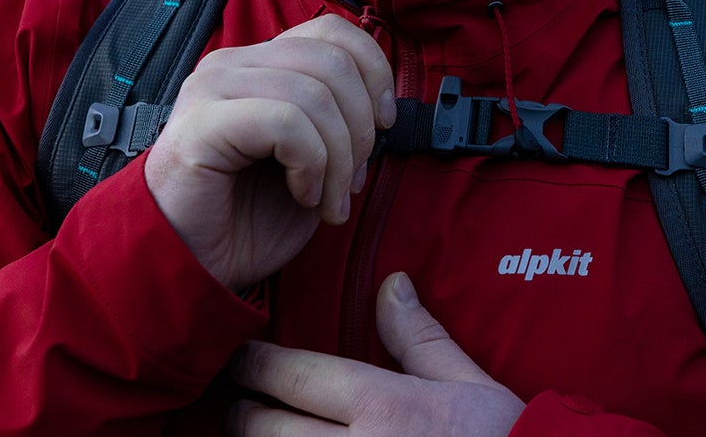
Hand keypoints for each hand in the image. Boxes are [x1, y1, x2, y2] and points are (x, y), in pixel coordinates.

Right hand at [143, 13, 395, 292]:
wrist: (188, 267)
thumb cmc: (247, 219)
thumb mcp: (312, 162)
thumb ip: (339, 122)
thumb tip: (382, 108)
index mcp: (259, 64)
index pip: (332, 31)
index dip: (374, 70)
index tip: (385, 123)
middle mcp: (233, 64)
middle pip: (332, 61)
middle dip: (362, 127)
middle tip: (353, 181)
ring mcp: (212, 89)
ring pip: (314, 94)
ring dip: (340, 158)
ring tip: (328, 200)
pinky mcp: (201, 123)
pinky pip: (285, 122)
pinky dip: (311, 164)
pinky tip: (301, 194)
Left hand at [227, 273, 525, 436]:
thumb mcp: (466, 384)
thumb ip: (419, 337)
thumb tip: (390, 283)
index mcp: (384, 407)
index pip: (295, 377)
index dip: (257, 365)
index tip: (240, 359)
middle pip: (265, 429)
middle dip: (245, 412)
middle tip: (239, 402)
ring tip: (257, 433)